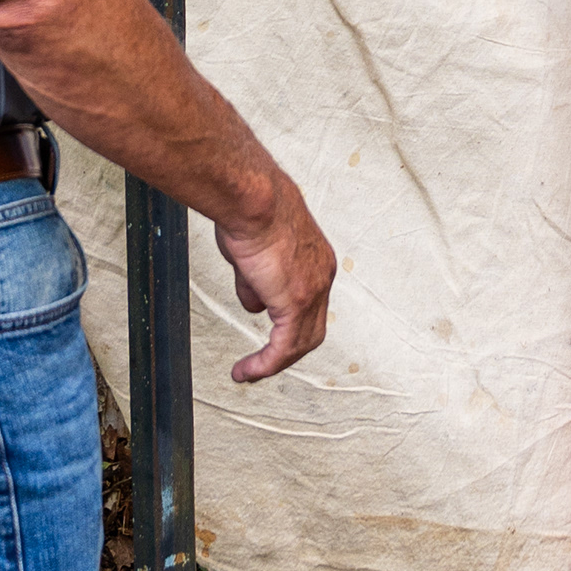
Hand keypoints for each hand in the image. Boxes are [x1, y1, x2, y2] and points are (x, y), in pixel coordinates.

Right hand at [212, 173, 337, 383]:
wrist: (254, 199)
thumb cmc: (250, 210)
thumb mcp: (252, 251)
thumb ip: (255, 280)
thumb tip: (254, 302)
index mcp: (315, 259)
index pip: (309, 303)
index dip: (288, 323)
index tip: (270, 335)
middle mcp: (322, 276)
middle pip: (311, 328)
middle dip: (285, 349)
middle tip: (263, 362)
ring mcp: (314, 290)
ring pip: (300, 341)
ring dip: (274, 361)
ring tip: (250, 372)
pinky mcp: (296, 303)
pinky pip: (284, 347)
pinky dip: (266, 363)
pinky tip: (248, 370)